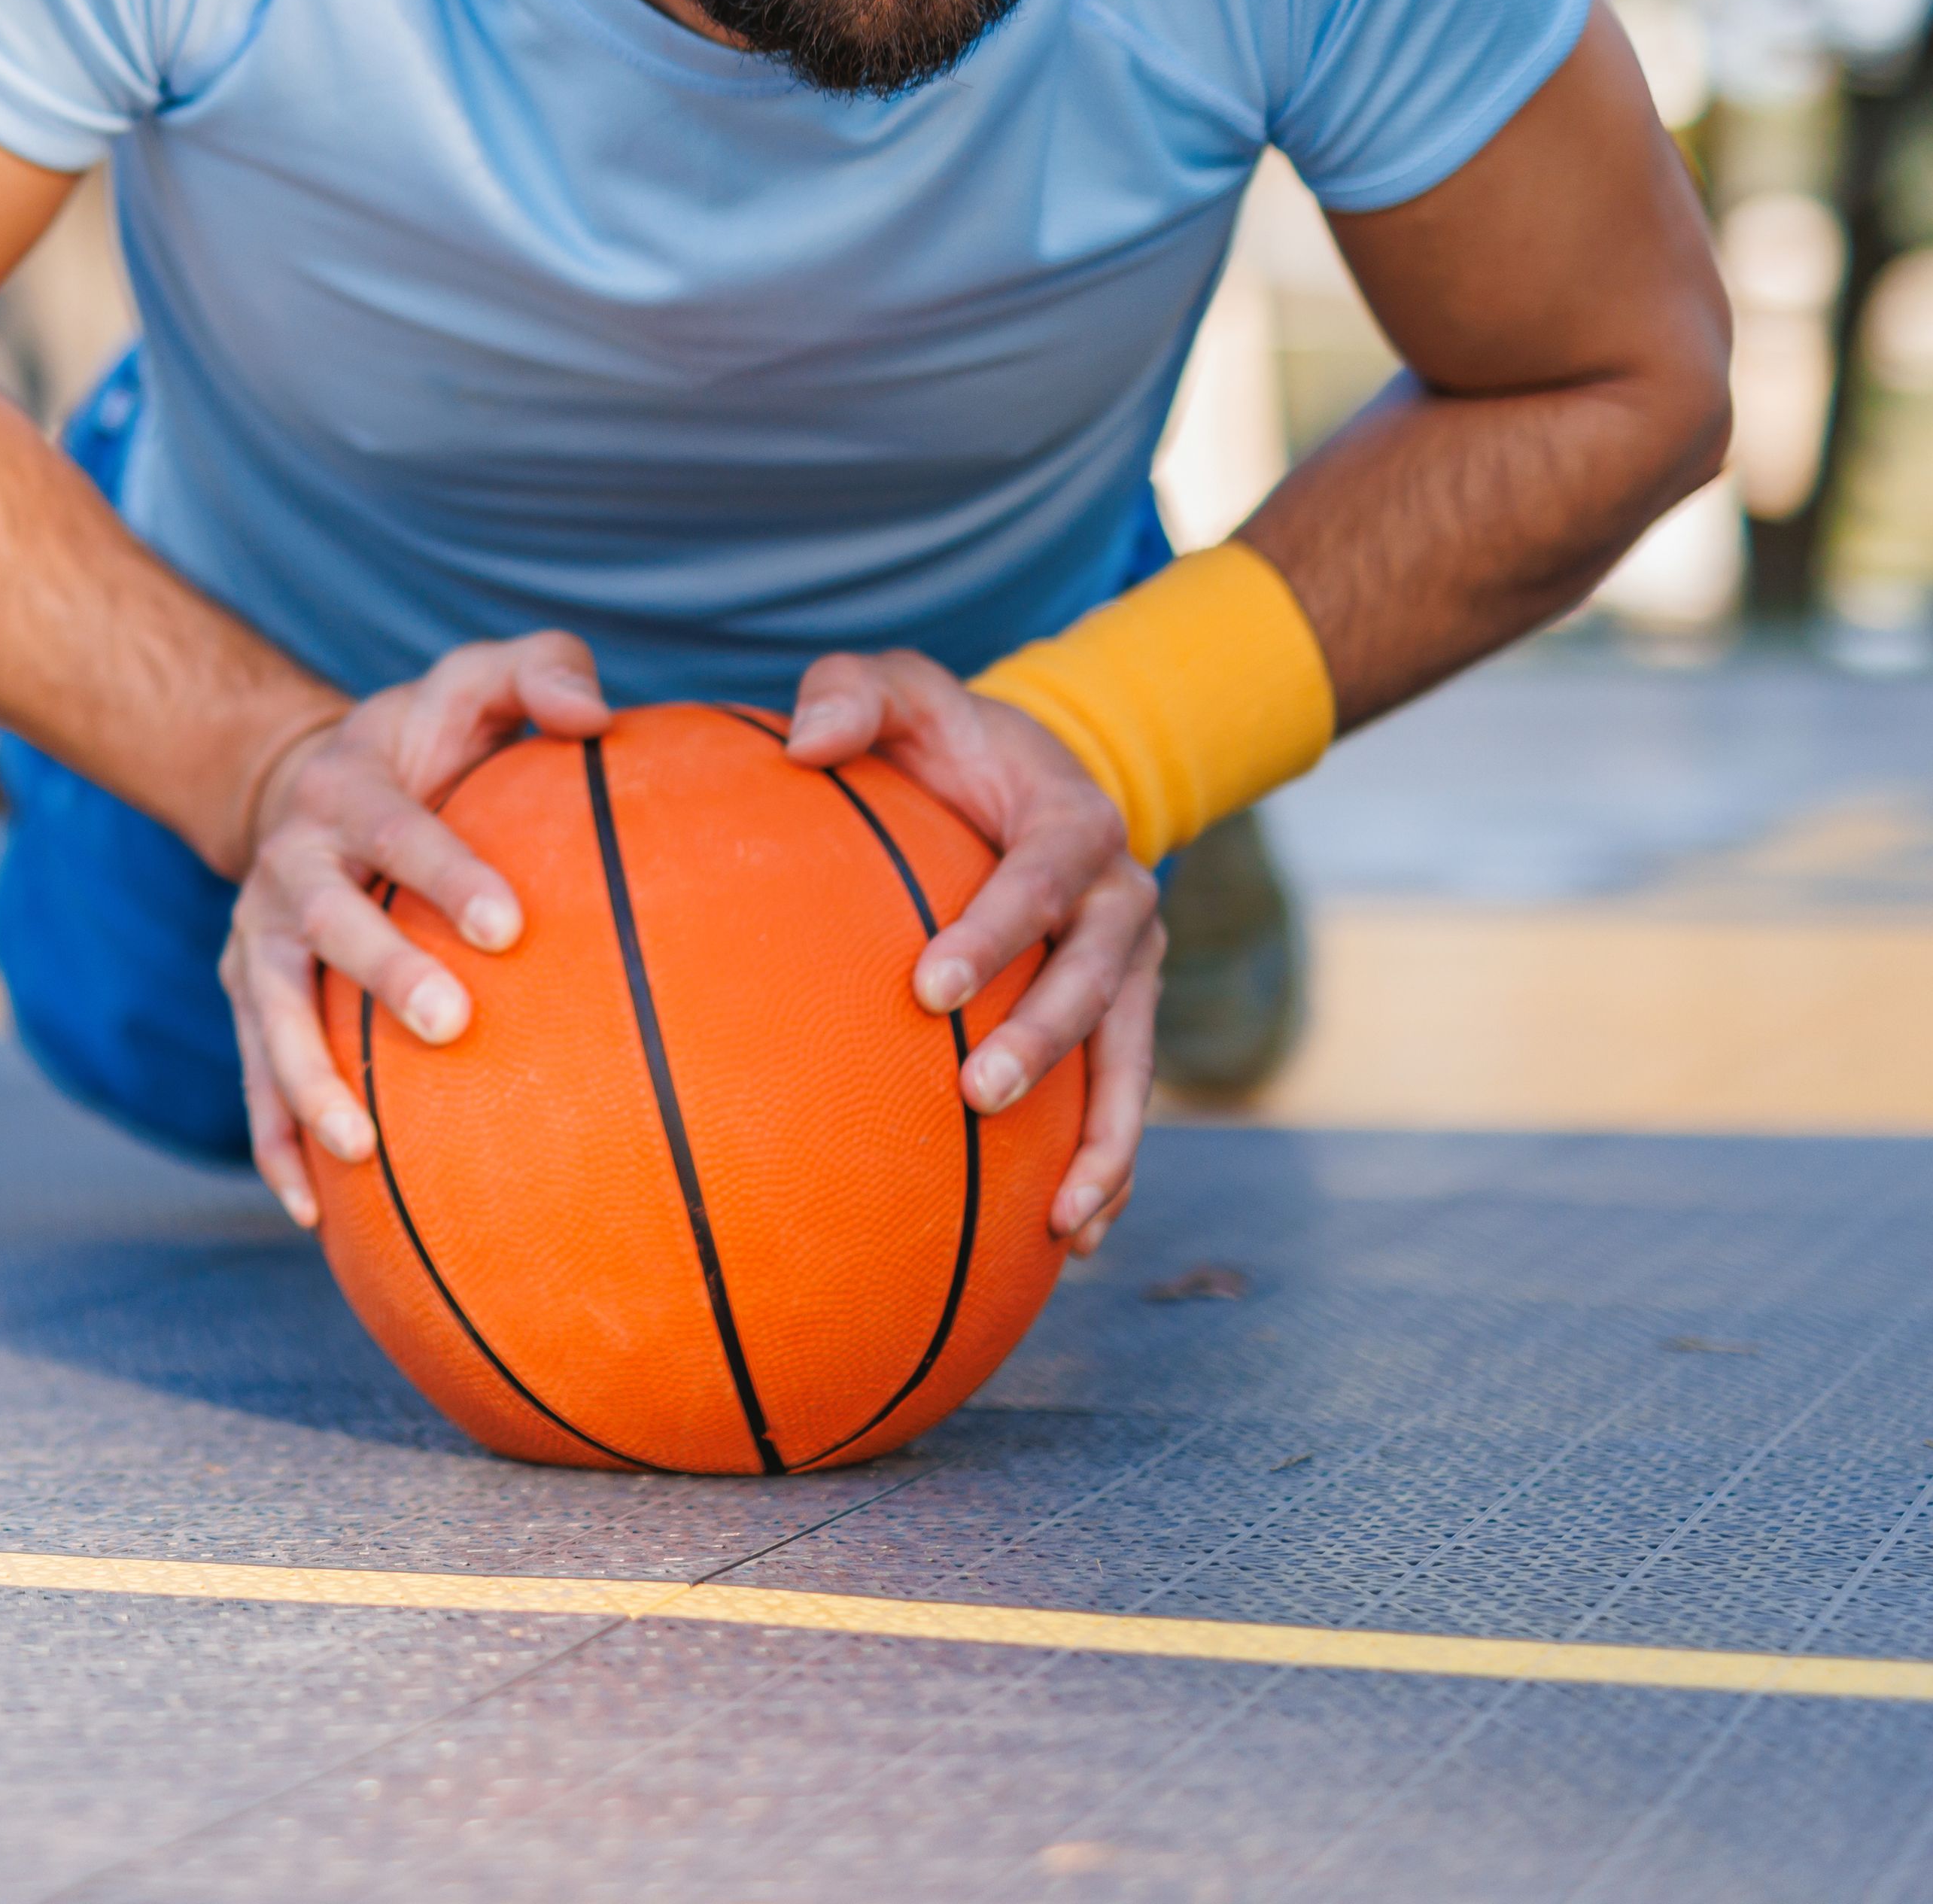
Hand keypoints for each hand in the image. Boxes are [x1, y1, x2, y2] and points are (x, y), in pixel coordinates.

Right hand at [220, 633, 611, 1229]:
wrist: (303, 780)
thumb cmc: (428, 741)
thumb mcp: (472, 684)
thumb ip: (538, 671)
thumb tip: (597, 715)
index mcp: (346, 789)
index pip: (397, 828)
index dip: (446, 871)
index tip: (511, 924)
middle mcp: (289, 864)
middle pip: (325, 921)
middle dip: (381, 973)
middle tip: (452, 1023)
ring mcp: (255, 936)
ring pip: (269, 1012)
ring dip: (307, 1080)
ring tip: (357, 1148)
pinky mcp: (244, 995)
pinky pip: (252, 1075)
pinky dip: (274, 1143)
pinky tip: (314, 1215)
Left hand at [781, 648, 1160, 1254]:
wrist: (1025, 775)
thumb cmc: (943, 737)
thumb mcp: (901, 689)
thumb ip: (851, 693)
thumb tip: (803, 740)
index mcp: (1075, 825)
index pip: (1039, 880)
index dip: (993, 931)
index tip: (930, 986)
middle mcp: (1120, 902)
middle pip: (1093, 982)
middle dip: (1043, 1042)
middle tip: (976, 1095)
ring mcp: (1130, 970)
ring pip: (1128, 1061)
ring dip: (1102, 1140)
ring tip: (1061, 1217)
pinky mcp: (1123, 1020)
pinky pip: (1123, 1102)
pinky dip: (1107, 1168)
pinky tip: (1069, 1244)